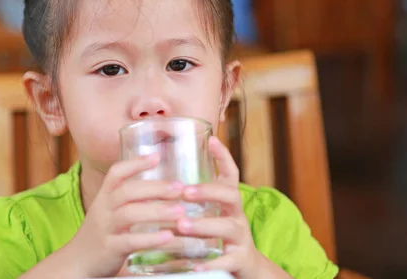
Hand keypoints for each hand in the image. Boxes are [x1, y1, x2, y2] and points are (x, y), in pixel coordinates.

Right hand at [67, 154, 186, 277]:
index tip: (157, 156)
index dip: (135, 163)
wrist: (77, 261)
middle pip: (127, 191)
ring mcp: (105, 228)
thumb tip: (163, 188)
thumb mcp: (110, 210)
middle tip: (180, 188)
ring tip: (180, 211)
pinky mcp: (110, 249)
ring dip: (157, 211)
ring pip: (129, 214)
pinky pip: (130, 241)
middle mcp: (103, 209)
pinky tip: (168, 236)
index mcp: (105, 196)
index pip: (116, 173)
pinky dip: (150, 239)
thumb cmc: (103, 232)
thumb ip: (131, 198)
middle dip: (155, 187)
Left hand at [175, 136, 259, 277]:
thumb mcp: (209, 213)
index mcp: (229, 201)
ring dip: (203, 225)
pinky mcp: (240, 260)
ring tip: (182, 225)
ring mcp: (241, 237)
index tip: (212, 140)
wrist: (246, 267)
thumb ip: (192, 201)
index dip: (223, 156)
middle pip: (230, 195)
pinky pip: (227, 261)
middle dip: (208, 191)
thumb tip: (160, 184)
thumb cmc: (219, 236)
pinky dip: (211, 263)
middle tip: (185, 192)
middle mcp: (237, 215)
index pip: (231, 173)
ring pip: (226, 227)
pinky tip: (195, 265)